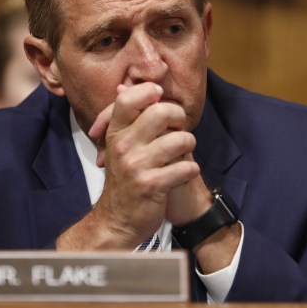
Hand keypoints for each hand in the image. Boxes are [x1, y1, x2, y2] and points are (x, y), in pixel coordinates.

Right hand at [87, 82, 199, 245]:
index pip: (127, 99)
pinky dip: (191, 170)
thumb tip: (124, 86)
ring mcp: (137, 166)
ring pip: (180, 139)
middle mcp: (123, 146)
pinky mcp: (152, 185)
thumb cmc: (124, 179)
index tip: (159, 96)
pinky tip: (183, 173)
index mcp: (115, 133)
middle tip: (179, 128)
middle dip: (179, 118)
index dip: (148, 91)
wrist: (116, 221)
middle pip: (160, 113)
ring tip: (183, 153)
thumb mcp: (118, 146)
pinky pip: (186, 167)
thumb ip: (126, 117)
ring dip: (189, 145)